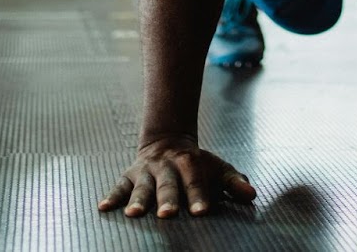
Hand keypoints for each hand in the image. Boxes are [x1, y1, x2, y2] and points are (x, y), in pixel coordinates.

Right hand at [98, 134, 255, 217]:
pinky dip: (112, 196)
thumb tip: (252, 195)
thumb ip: (234, 182)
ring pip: (142, 186)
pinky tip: (104, 208)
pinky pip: (119, 186)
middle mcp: (166, 166)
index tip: (202, 212)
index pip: (196, 181)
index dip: (199, 196)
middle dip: (167, 199)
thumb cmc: (197, 165)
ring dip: (138, 199)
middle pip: (167, 184)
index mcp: (189, 163)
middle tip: (168, 215)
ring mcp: (146, 171)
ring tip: (133, 214)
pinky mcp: (129, 176)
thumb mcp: (218, 168)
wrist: (167, 142)